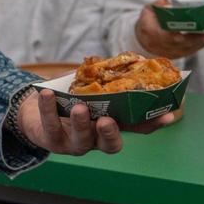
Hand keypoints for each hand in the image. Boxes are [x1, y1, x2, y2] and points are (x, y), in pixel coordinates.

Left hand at [19, 89, 173, 154]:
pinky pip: (51, 126)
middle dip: (110, 133)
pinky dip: (48, 109)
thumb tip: (123, 59)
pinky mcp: (52, 140)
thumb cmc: (68, 96)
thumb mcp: (86, 85)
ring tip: (79, 107)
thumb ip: (102, 76)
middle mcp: (97, 138)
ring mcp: (75, 142)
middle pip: (110, 144)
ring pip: (82, 139)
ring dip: (81, 123)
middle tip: (107, 120)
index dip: (152, 123)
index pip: (136, 127)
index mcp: (111, 124)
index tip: (168, 115)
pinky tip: (46, 94)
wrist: (35, 108)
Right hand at [135, 0, 203, 58]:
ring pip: (189, 48)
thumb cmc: (148, 22)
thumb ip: (157, 5)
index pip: (164, 36)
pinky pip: (192, 50)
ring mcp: (171, 53)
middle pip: (182, 44)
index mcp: (151, 33)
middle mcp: (161, 46)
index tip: (184, 31)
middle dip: (198, 39)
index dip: (175, 35)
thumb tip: (166, 2)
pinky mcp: (179, 55)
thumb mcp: (148, 10)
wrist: (144, 40)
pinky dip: (203, 44)